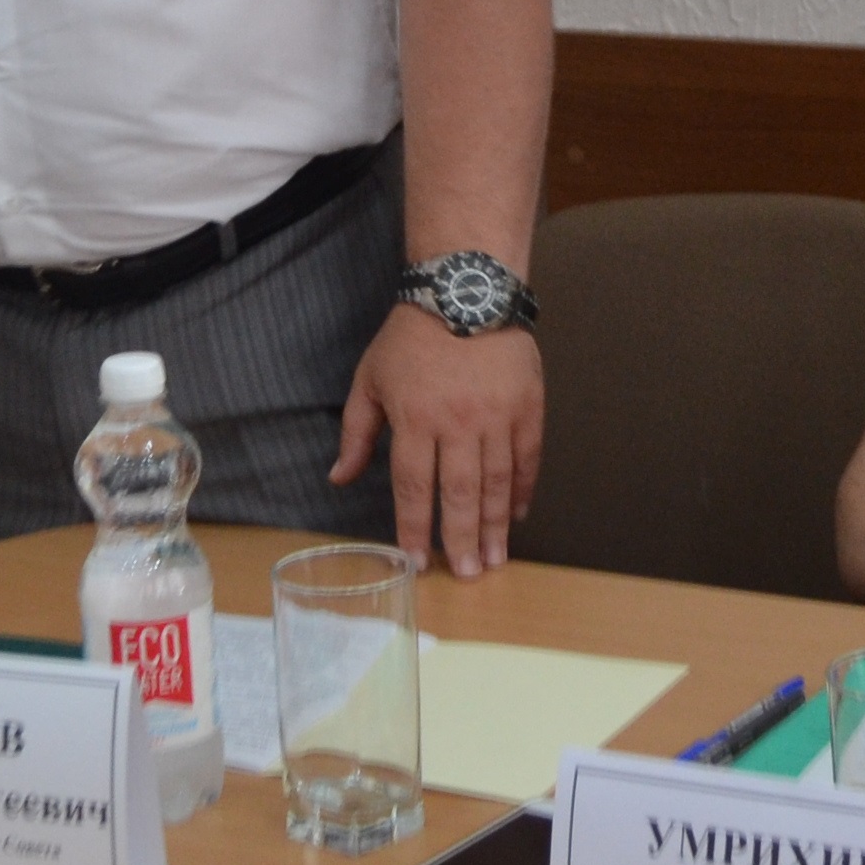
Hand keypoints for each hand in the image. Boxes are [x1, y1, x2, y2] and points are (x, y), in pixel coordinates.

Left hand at [334, 308, 540, 576]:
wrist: (465, 289)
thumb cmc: (411, 336)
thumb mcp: (370, 379)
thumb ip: (357, 432)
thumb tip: (338, 478)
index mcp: (414, 418)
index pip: (414, 486)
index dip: (415, 528)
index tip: (417, 561)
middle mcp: (457, 422)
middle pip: (460, 492)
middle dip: (462, 538)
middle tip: (469, 574)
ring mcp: (497, 414)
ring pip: (496, 481)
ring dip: (496, 524)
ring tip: (496, 558)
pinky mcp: (527, 404)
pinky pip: (527, 456)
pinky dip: (522, 487)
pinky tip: (516, 514)